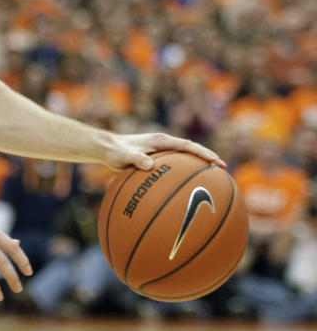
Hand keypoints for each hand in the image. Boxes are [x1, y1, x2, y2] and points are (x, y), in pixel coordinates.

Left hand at [104, 132, 225, 172]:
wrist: (107, 148)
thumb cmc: (115, 151)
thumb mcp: (123, 156)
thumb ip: (135, 159)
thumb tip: (149, 166)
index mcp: (162, 141)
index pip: (188, 146)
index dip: (203, 153)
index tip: (216, 162)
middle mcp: (165, 144)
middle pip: (192, 151)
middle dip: (207, 159)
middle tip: (223, 170)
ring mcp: (162, 152)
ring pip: (185, 159)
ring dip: (198, 166)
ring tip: (211, 180)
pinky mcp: (157, 159)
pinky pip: (174, 167)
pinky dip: (183, 175)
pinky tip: (185, 190)